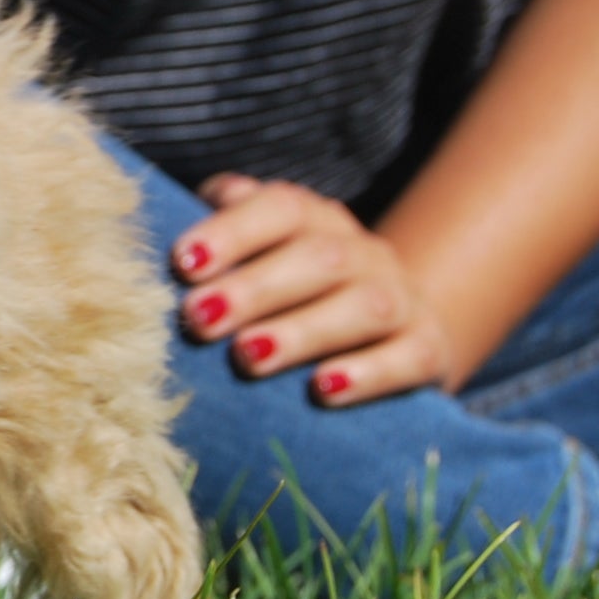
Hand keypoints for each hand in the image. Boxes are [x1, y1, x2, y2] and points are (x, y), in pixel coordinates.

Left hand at [171, 175, 457, 403]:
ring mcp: (402, 299)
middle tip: (198, 319)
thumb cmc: (294, 297)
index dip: (232, 231)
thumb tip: (171, 218)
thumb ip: (220, 237)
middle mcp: (363, 252)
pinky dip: (367, 374)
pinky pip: (408, 357)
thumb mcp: (259, 261)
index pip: (280, 208)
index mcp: (316, 220)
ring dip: (301, 330)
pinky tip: (322, 390)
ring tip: (247, 356)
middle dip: (254, 288)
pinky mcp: (428, 349)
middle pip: (317, 257)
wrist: (394, 334)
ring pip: (363, 305)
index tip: (183, 263)